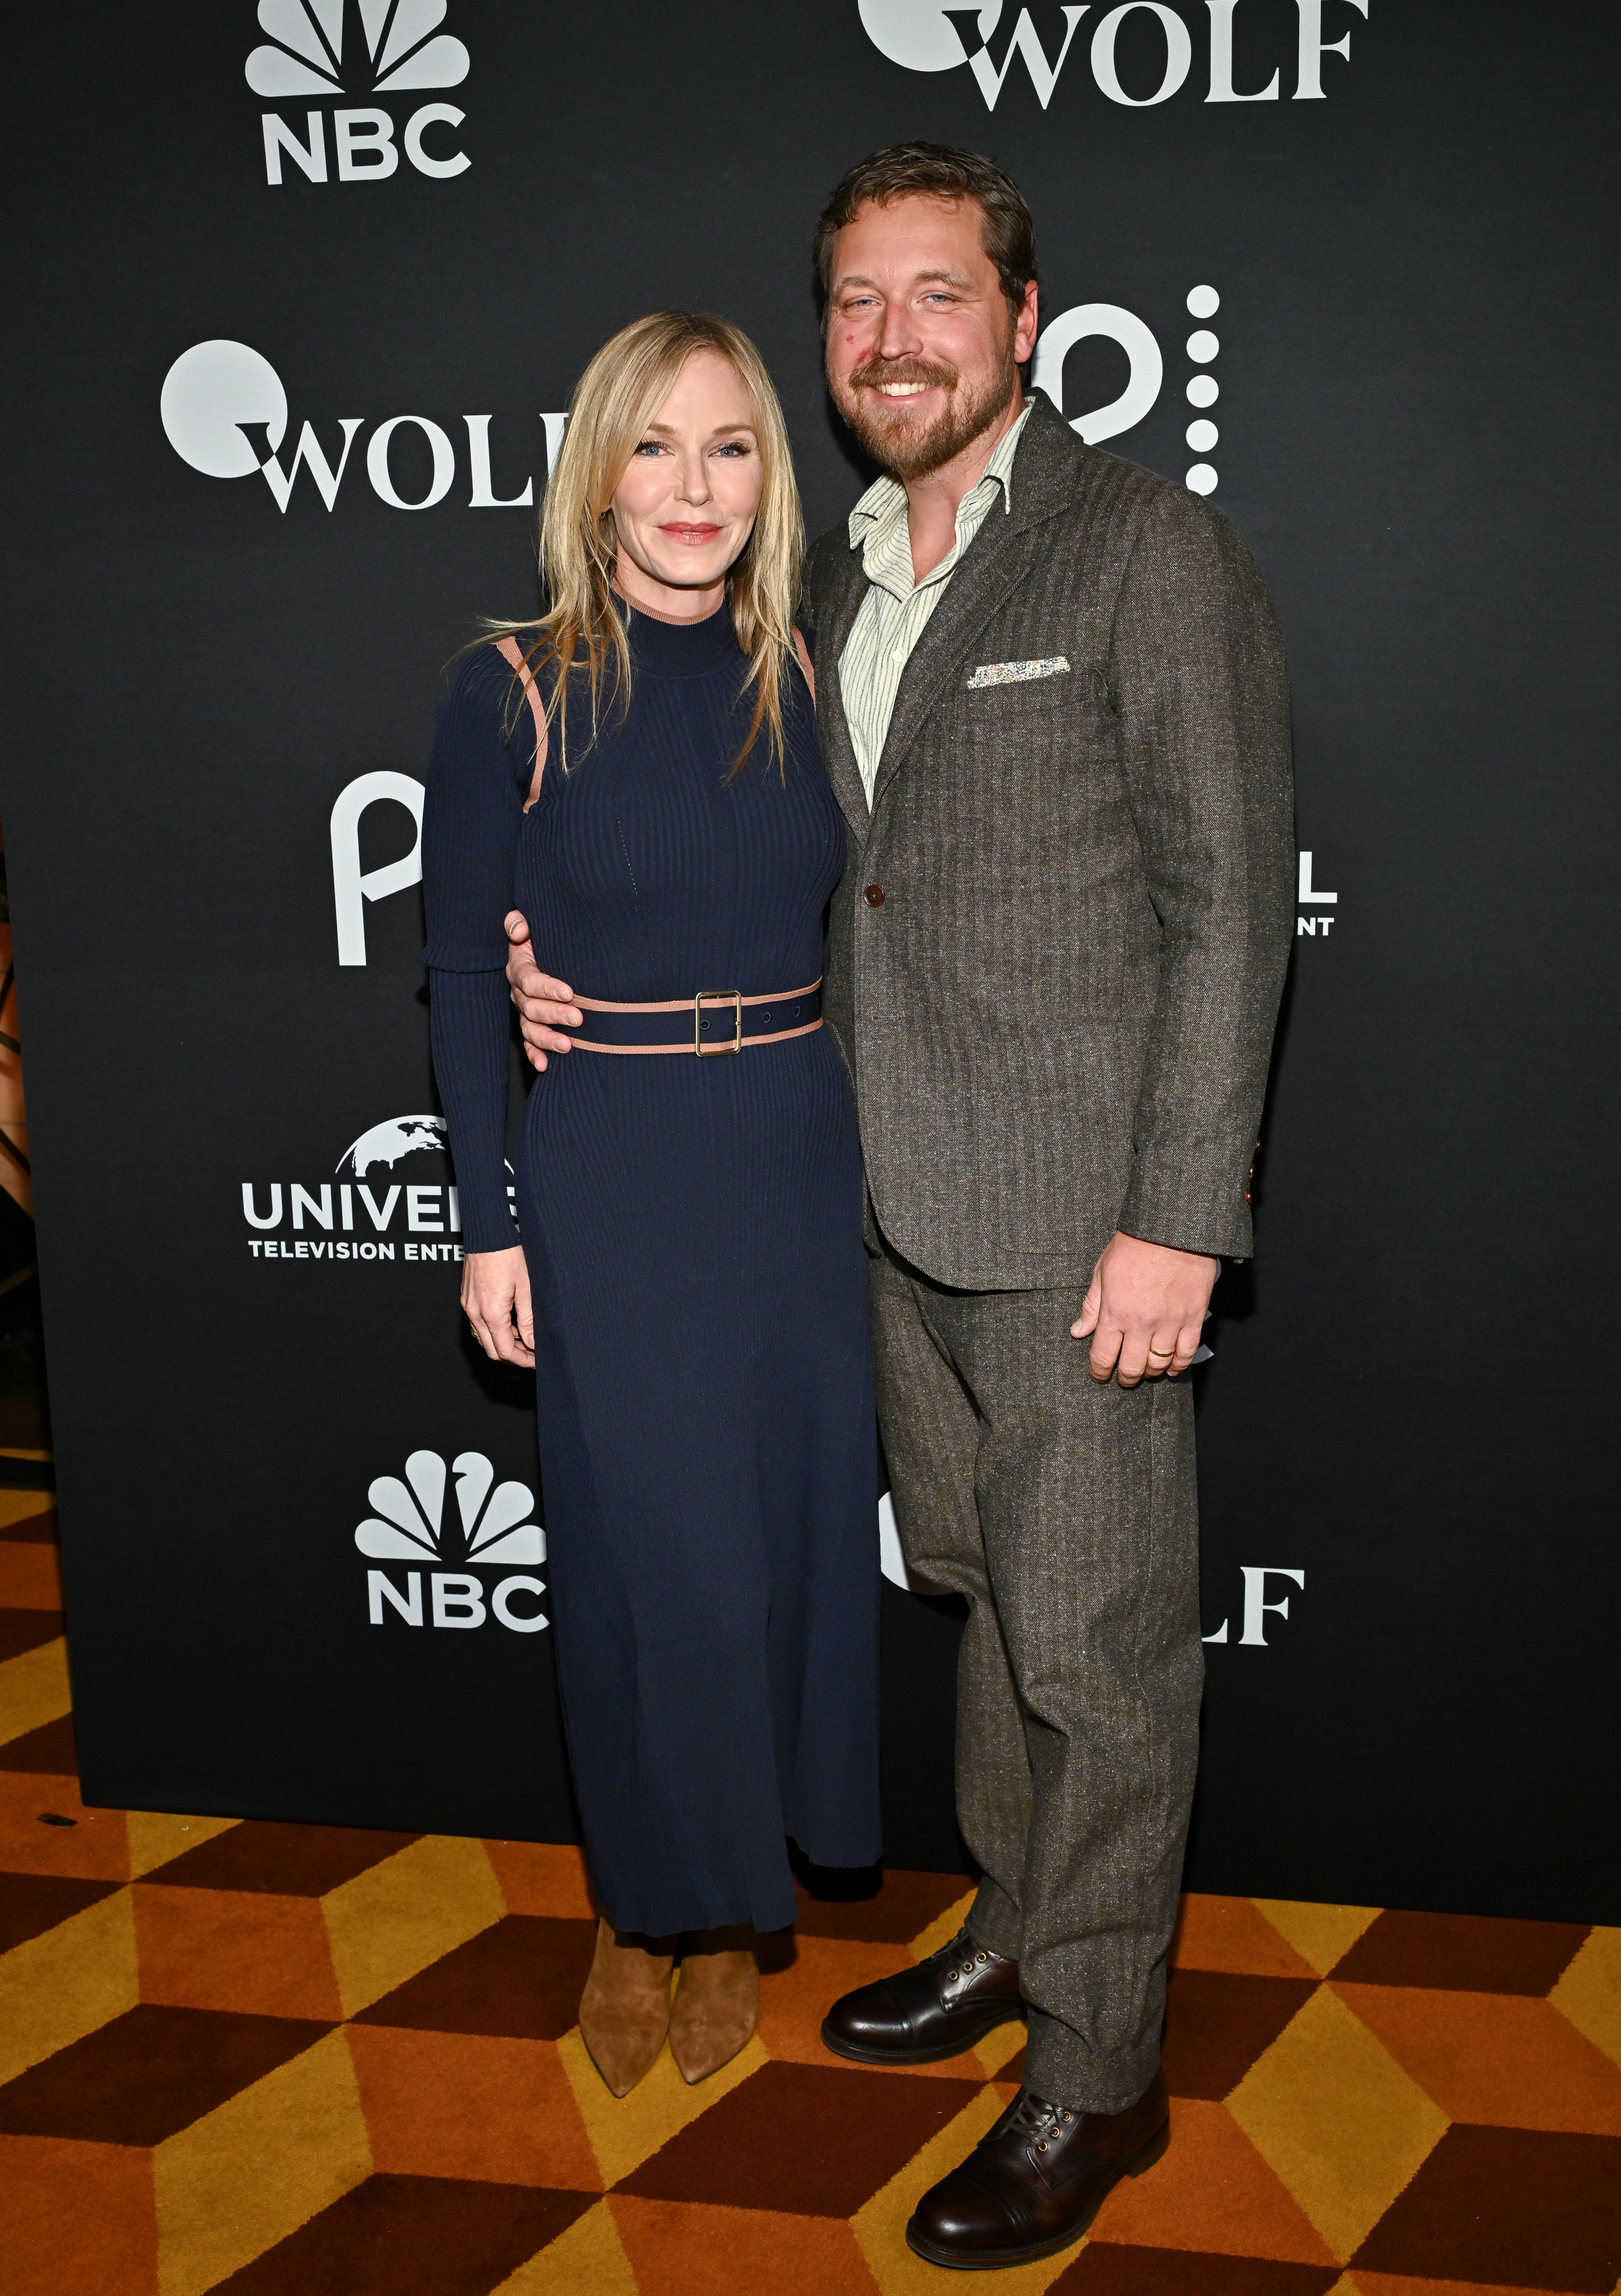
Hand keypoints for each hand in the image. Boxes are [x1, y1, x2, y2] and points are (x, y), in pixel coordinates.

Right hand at [461, 1245, 534, 1366]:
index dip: (523, 1360)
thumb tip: (533, 1342)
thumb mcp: (526, 1288)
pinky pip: (478, 1324)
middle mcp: (475, 1313)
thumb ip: (528, 1319)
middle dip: (513, 1356)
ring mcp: (468, 1306)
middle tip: (532, 1353)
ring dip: (503, 1343)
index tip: (536, 1360)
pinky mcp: (466, 1299)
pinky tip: (509, 1323)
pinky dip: (493, 1330)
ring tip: (524, 1337)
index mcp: (491, 1313)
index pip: (505, 1351)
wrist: (488, 1234)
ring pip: (483, 1339)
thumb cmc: (508, 1255)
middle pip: (492, 1350)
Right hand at [504, 910, 581, 1071]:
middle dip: (554, 1015)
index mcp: (520, 968)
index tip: (569, 992)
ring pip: (530, 1028)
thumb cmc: (548, 935)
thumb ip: (521, 921)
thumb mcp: (534, 923)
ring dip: (546, 1039)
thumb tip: (518, 930)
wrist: (553, 949)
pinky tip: (544, 1065)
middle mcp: (519, 992)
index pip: (529, 980)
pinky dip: (535, 1054)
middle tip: (578, 1019)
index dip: (547, 987)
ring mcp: (525, 1011)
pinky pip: (529, 1043)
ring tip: (567, 1046)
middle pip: (530, 1007)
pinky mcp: (533, 1024)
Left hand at [1071, 1232, 1215, 1385]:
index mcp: (1115, 1312)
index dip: (1099, 1371)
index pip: (1103, 1356)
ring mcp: (1169, 1322)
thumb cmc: (1134, 1245)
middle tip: (1123, 1379)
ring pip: (1159, 1364)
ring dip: (1151, 1372)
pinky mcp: (1193, 1317)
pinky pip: (1186, 1352)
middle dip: (1125, 1378)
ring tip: (1146, 1371)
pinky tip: (1171, 1368)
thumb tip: (1078, 1331)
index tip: (1099, 1375)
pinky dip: (1178, 1365)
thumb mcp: (1102, 1272)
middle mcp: (1141, 1323)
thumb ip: (1091, 1306)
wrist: (1171, 1228)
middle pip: (1132, 1367)